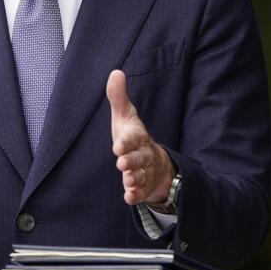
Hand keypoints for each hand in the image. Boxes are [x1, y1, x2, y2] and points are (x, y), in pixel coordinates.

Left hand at [107, 69, 172, 205]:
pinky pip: (141, 191)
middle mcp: (144, 154)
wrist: (155, 163)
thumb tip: (115, 72)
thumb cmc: (134, 137)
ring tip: (127, 180)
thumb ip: (118, 98)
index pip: (134, 138)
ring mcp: (146, 171)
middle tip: (121, 164)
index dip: (127, 141)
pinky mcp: (144, 186)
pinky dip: (136, 194)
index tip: (117, 145)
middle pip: (139, 158)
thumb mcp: (125, 117)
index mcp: (138, 136)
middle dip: (131, 160)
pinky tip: (129, 196)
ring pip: (141, 175)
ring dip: (134, 178)